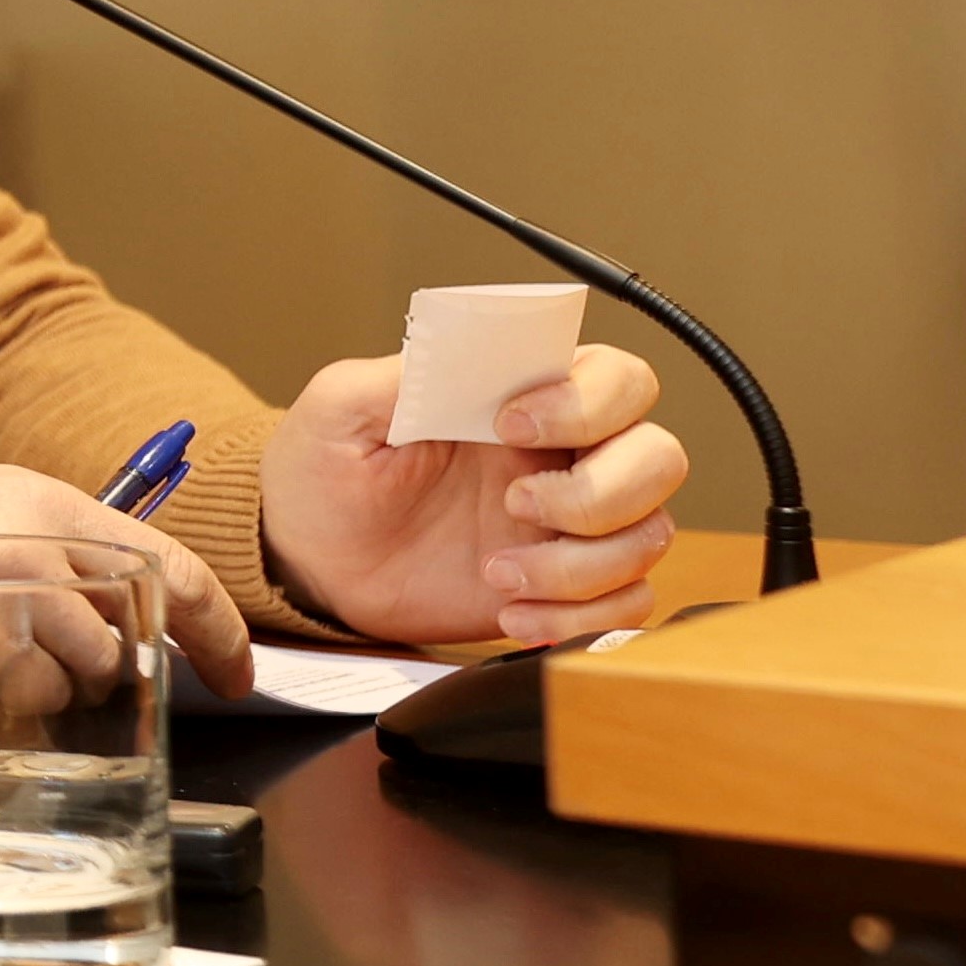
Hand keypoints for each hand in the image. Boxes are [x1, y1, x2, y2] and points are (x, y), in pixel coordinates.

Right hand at [0, 461, 251, 697]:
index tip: (236, 675)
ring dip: (33, 681)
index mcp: (49, 504)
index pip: (176, 571)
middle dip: (87, 660)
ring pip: (66, 686)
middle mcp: (30, 555)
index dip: (220, 633)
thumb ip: (65, 545)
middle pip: (116, 647)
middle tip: (26, 637)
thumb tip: (135, 610)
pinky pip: (9, 708)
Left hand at [259, 348, 685, 645]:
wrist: (307, 558)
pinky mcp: (566, 587)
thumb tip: (475, 349)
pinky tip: (510, 614)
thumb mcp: (344, 404)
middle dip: (598, 492)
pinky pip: (628, 604)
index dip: (590, 401)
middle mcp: (565, 456)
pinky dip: (579, 617)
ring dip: (579, 565)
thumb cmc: (325, 468)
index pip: (618, 378)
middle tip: (513, 502)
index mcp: (524, 398)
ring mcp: (570, 525)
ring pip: (649, 536)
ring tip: (496, 573)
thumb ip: (415, 372)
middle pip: (659, 458)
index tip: (511, 424)